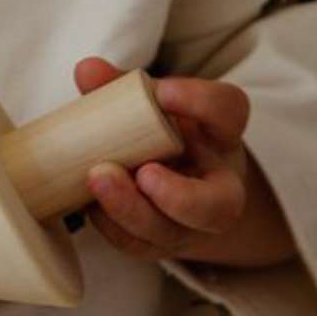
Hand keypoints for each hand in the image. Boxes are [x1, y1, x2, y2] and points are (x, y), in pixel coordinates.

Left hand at [72, 56, 253, 261]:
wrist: (175, 178)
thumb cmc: (162, 133)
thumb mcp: (153, 104)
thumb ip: (122, 86)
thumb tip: (87, 69)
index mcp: (221, 136)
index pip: (229, 112)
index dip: (200, 103)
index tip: (163, 92)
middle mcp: (217, 186)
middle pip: (220, 205)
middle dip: (180, 195)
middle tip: (144, 172)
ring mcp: (188, 224)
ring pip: (173, 232)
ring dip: (132, 210)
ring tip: (99, 178)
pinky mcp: (157, 244)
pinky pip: (137, 245)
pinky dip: (110, 225)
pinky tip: (88, 203)